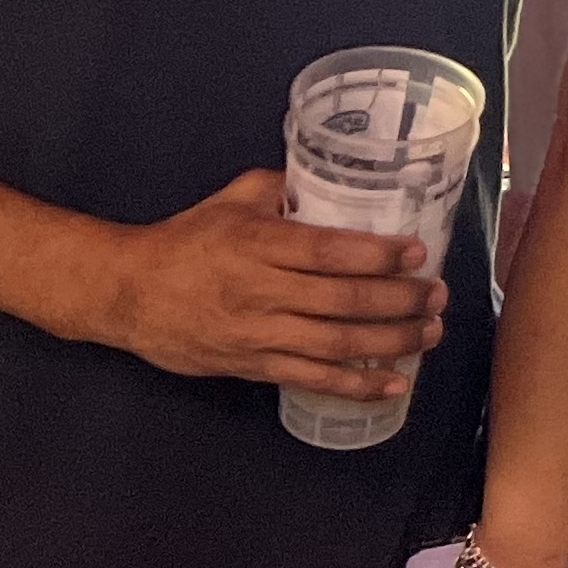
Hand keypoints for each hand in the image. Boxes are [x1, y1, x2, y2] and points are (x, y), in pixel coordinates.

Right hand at [93, 169, 445, 399]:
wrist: (129, 294)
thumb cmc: (185, 240)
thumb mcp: (231, 199)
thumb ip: (282, 188)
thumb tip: (330, 181)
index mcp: (258, 245)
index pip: (328, 251)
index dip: (378, 255)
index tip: (417, 252)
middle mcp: (261, 292)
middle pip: (342, 301)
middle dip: (400, 301)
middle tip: (438, 294)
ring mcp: (258, 335)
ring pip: (335, 345)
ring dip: (391, 343)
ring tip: (430, 333)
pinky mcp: (253, 367)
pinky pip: (312, 380)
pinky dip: (356, 386)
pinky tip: (394, 384)